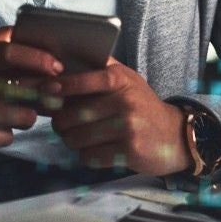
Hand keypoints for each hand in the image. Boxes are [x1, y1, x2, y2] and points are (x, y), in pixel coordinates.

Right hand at [0, 27, 62, 146]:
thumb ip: (2, 37)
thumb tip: (37, 35)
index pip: (11, 53)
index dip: (39, 59)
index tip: (56, 67)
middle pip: (27, 90)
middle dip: (47, 94)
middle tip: (52, 94)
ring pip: (25, 118)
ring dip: (27, 114)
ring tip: (14, 109)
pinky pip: (10, 137)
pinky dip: (7, 132)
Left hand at [45, 59, 190, 174]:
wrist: (174, 136)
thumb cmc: (142, 106)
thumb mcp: (126, 80)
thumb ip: (100, 70)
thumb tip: (61, 64)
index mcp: (120, 80)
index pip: (84, 80)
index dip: (61, 87)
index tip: (46, 91)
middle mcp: (125, 101)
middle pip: (73, 114)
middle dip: (60, 122)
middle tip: (60, 124)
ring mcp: (128, 127)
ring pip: (78, 138)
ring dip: (71, 141)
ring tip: (76, 138)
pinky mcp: (129, 151)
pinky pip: (90, 156)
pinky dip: (86, 156)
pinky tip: (94, 150)